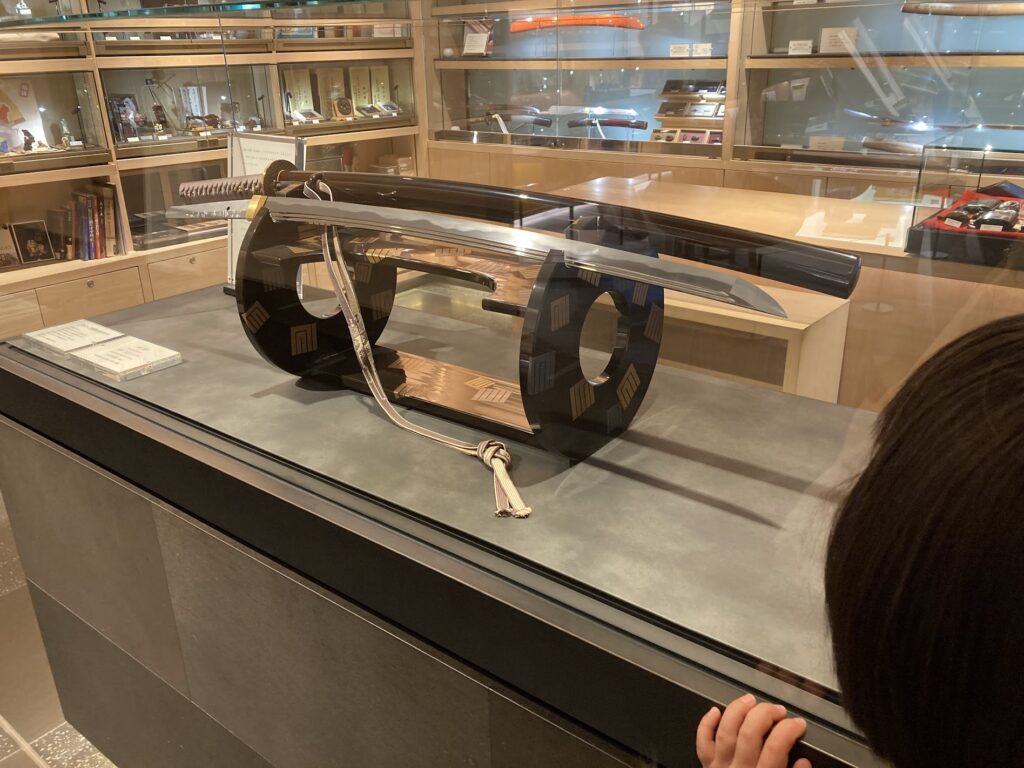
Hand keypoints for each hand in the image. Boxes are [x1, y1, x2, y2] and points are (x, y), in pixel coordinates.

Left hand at [696, 694, 811, 767]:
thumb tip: (803, 763)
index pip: (776, 747)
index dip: (789, 730)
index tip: (799, 724)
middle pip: (750, 733)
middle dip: (765, 714)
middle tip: (779, 710)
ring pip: (726, 731)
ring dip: (738, 711)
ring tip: (751, 700)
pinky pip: (703, 743)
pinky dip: (706, 724)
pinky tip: (715, 711)